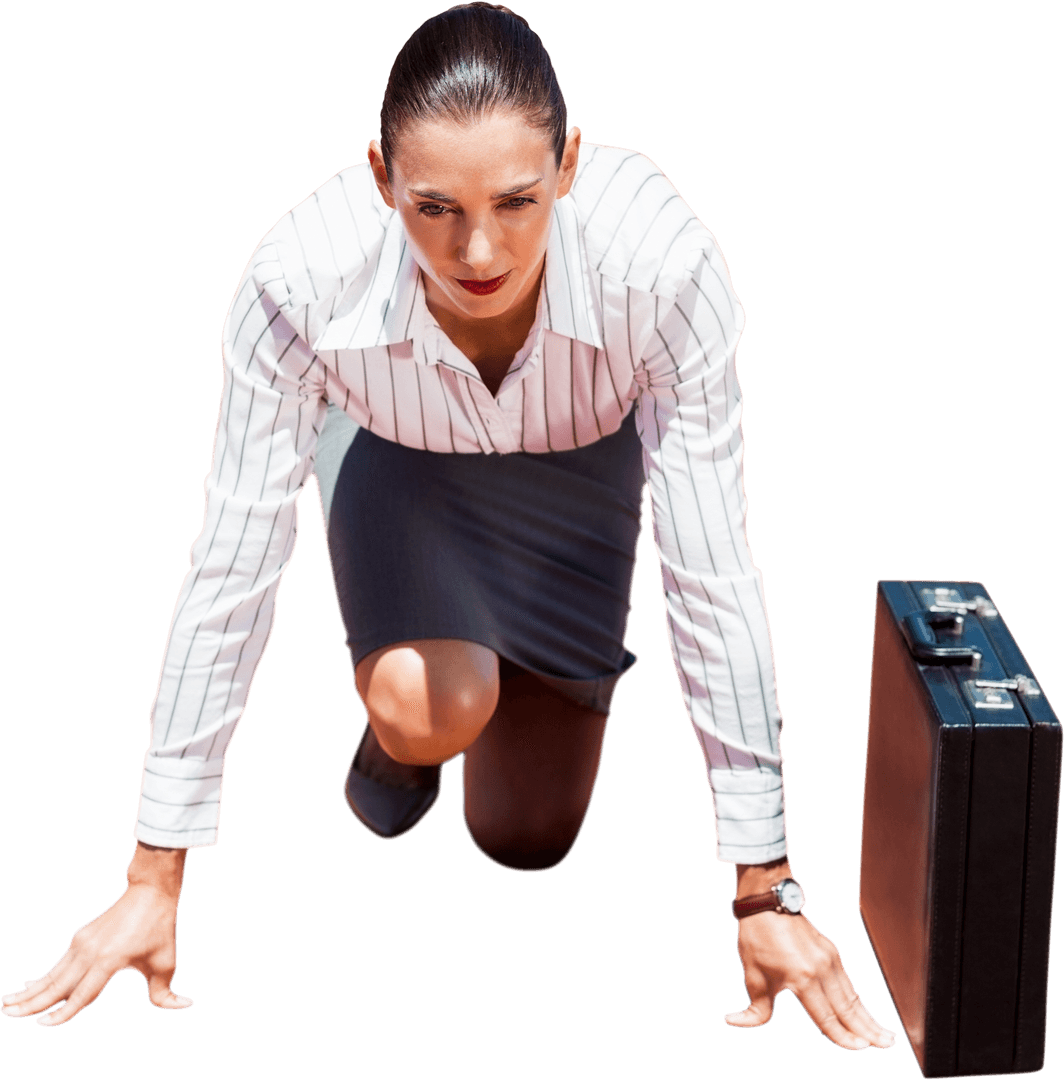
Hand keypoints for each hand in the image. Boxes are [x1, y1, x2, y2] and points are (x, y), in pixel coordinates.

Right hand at [1, 843, 191, 1026]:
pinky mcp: (81, 937)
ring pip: (52, 974)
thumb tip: (185, 1005)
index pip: (80, 995)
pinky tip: (30, 985)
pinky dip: (43, 977)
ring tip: (6, 1005)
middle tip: (7, 1014)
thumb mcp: (166, 961)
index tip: (44, 1025)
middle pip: (56, 986)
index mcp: (108, 962)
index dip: (63, 1013)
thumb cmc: (160, 927)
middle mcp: (89, 953)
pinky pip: (59, 964)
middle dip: (31, 1004)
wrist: (150, 891)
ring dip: (30, 991)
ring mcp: (82, 943)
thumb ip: (166, 992)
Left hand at [725, 908, 894, 1050]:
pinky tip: (862, 1010)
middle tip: (886, 1045)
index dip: (842, 1036)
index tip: (859, 1049)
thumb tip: (735, 1022)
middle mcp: (822, 969)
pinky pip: (847, 982)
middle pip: (848, 1008)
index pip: (826, 1017)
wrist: (768, 899)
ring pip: (852, 995)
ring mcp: (830, 958)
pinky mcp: (830, 950)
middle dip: (868, 1030)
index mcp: (803, 978)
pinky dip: (856, 999)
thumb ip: (754, 1008)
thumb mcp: (752, 976)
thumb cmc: (758, 936)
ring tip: (884, 1034)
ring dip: (867, 1016)